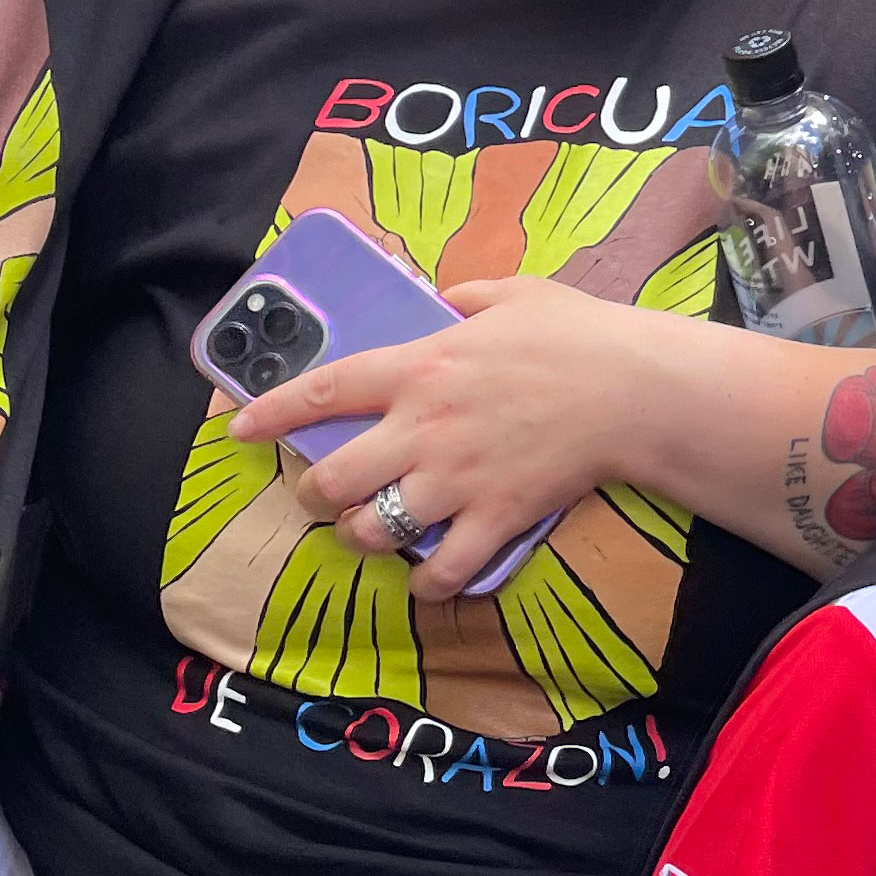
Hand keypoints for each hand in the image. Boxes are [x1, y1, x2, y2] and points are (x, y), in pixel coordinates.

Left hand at [238, 275, 700, 599]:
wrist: (636, 391)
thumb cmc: (578, 335)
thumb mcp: (514, 292)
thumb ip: (464, 295)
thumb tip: (438, 297)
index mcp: (421, 367)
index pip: (324, 390)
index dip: (272, 412)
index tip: (238, 427)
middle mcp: (424, 429)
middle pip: (334, 478)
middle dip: (313, 494)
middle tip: (320, 494)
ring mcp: (456, 480)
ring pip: (374, 531)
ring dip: (360, 538)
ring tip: (368, 533)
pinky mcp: (495, 518)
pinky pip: (443, 570)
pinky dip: (429, 583)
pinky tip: (427, 579)